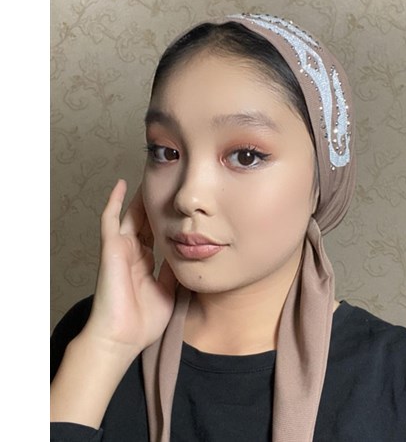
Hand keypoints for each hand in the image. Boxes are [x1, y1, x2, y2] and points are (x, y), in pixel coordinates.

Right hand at [83, 179, 175, 356]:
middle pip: (145, 221)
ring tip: (151, 178)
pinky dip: (114, 201)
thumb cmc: (143, 322)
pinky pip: (109, 219)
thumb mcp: (169, 291)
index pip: (156, 235)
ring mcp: (120, 249)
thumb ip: (174, 270)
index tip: (181, 208)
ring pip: (131, 216)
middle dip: (155, 204)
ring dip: (140, 198)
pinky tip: (122, 184)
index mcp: (145, 263)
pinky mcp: (110, 248)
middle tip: (168, 185)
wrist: (122, 338)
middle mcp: (133, 253)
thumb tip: (186, 253)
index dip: (166, 220)